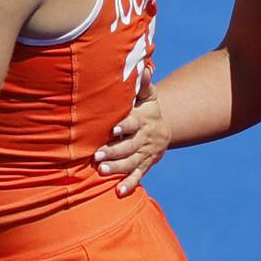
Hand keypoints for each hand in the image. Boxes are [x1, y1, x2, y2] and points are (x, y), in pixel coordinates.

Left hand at [94, 67, 167, 194]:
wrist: (163, 130)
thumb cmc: (148, 110)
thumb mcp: (149, 97)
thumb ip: (144, 85)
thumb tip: (144, 68)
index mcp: (143, 121)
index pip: (134, 123)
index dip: (125, 126)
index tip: (113, 129)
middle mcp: (144, 139)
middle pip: (130, 146)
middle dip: (114, 151)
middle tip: (97, 156)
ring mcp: (145, 154)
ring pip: (131, 163)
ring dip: (117, 168)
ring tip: (102, 171)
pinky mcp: (144, 166)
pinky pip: (137, 176)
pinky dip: (129, 185)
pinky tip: (118, 192)